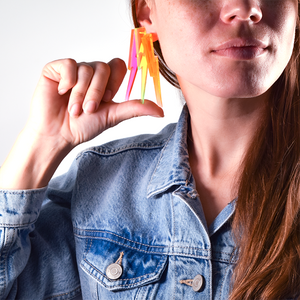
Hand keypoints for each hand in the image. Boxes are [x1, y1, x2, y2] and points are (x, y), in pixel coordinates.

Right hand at [0, 58, 163, 188]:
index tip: (108, 99)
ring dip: (81, 94)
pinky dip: (68, 81)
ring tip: (74, 109)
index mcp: (105, 83)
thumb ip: (135, 109)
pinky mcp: (56, 70)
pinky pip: (68, 64)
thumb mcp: (113, 116)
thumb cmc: (83, 127)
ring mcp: (73, 71)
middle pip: (103, 67)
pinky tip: (62, 93)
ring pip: (86, 69)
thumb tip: (161, 111)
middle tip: (89, 110)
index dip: (114, 82)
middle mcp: (90, 74)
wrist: (58, 135)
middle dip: (97, 92)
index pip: (118, 65)